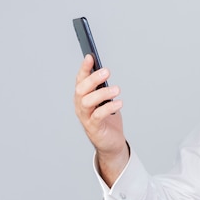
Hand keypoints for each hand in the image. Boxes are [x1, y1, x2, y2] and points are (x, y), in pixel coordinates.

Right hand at [74, 55, 128, 184]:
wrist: (110, 142)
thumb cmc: (108, 119)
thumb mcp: (105, 100)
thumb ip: (102, 88)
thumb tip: (104, 71)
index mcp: (83, 97)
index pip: (80, 80)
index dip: (84, 68)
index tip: (91, 57)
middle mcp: (80, 106)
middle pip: (82, 89)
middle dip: (93, 78)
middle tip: (107, 71)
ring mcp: (85, 117)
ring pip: (88, 102)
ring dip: (102, 93)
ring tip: (117, 89)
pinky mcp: (93, 128)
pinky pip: (97, 116)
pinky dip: (108, 108)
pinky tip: (119, 103)